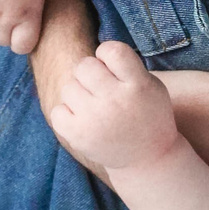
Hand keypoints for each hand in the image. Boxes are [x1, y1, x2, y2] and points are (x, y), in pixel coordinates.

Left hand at [47, 43, 182, 173]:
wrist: (147, 159)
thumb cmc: (146, 114)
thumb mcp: (151, 86)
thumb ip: (126, 66)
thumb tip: (94, 53)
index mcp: (138, 85)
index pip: (112, 50)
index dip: (107, 54)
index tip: (112, 68)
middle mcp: (115, 100)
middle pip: (84, 66)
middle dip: (90, 74)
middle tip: (101, 90)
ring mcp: (95, 119)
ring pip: (69, 87)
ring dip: (79, 94)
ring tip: (95, 109)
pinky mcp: (78, 136)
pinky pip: (57, 111)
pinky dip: (67, 115)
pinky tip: (83, 121)